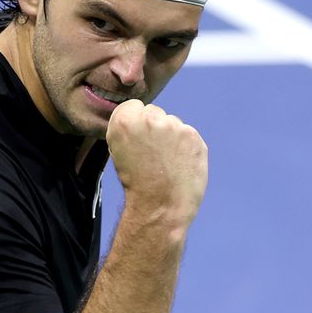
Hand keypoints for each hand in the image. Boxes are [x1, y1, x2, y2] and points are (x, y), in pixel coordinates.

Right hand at [106, 100, 207, 225]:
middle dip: (155, 128)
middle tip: (154, 153)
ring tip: (167, 162)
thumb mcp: (118, 151)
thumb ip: (127, 130)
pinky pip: (188, 135)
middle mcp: (149, 118)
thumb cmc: (136, 182)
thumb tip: (139, 120)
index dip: (136, 124)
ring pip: (173, 123)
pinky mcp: (193, 135)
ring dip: (172, 137)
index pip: (133, 107)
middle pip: (154, 113)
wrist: (160, 205)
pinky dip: (186, 147)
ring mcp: (174, 126)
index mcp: (124, 120)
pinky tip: (180, 164)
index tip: (138, 140)